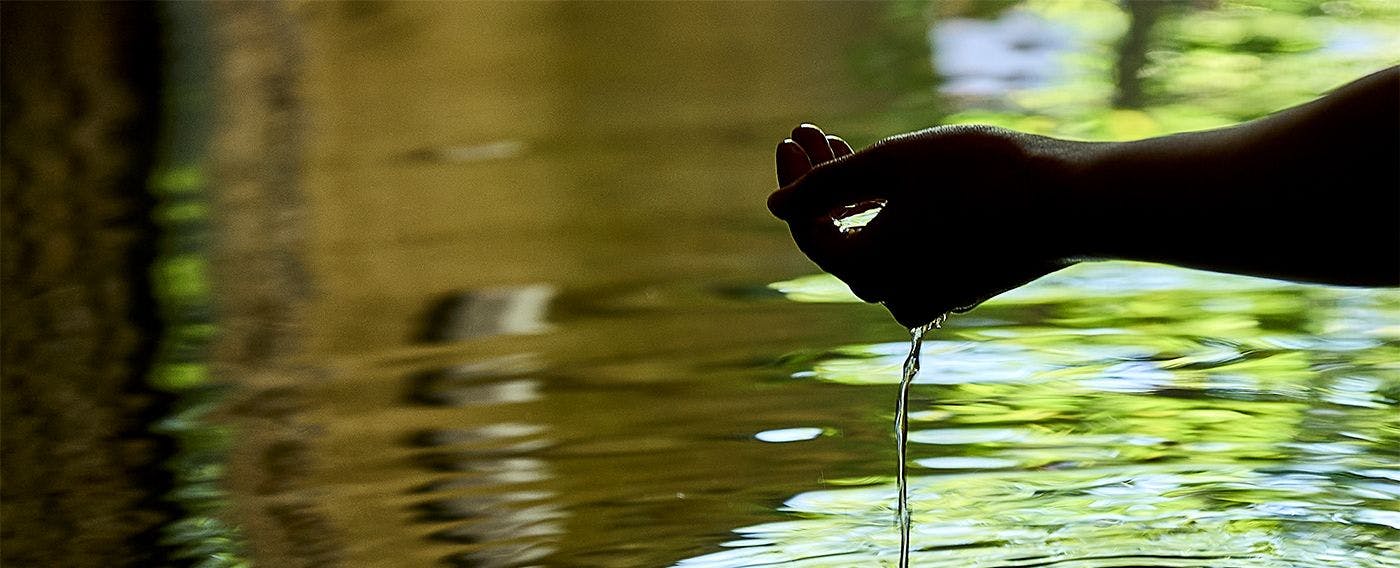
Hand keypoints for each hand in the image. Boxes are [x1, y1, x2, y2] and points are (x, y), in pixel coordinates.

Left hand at [769, 123, 1076, 326]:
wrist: (1072, 202)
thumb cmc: (979, 176)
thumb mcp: (890, 165)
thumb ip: (824, 185)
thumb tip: (775, 207)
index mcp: (867, 273)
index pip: (808, 230)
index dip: (794, 181)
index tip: (794, 136)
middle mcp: (893, 297)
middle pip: (838, 238)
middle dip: (822, 183)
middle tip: (816, 132)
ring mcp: (929, 296)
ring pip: (874, 243)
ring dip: (855, 196)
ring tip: (850, 145)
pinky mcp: (959, 287)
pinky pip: (909, 252)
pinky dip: (894, 216)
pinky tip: (897, 179)